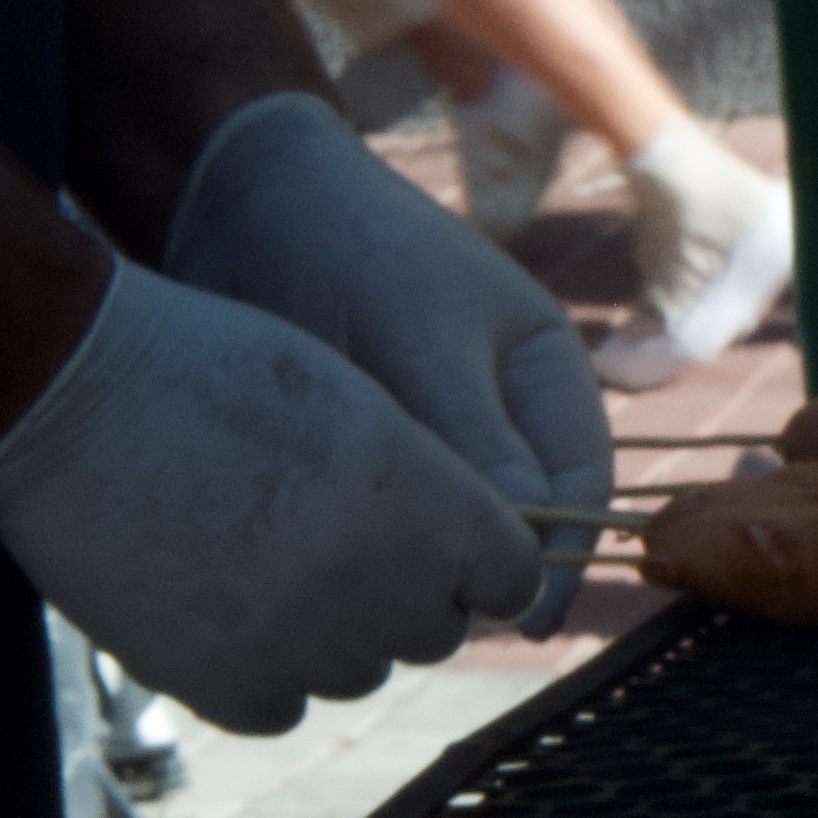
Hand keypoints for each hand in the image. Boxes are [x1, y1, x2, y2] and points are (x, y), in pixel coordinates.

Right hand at [0, 261, 538, 734]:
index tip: (452, 546)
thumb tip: (474, 568)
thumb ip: (427, 486)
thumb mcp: (351, 399)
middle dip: (404, 593)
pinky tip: (219, 603)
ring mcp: (301, 645)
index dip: (484, 561)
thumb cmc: (210, 368)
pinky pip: (281, 706)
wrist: (69, 394)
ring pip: (359, 671)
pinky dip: (261, 670)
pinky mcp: (222, 686)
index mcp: (426, 503)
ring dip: (330, 630)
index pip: (513, 577)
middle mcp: (378, 585)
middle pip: (435, 630)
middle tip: (332, 535)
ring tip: (260, 555)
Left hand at [163, 91, 615, 630]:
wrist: (237, 195)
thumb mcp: (419, 337)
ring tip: (383, 602)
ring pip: (451, 526)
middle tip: (436, 621)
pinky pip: (390, 517)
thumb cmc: (348, 247)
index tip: (525, 621)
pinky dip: (374, 546)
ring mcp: (434, 430)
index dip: (562, 554)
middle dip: (486, 568)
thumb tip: (523, 545)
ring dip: (425, 563)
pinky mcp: (368, 450)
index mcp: (544, 371)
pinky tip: (338, 572)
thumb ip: (475, 436)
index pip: (580, 482)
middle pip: (520, 516)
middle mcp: (500, 409)